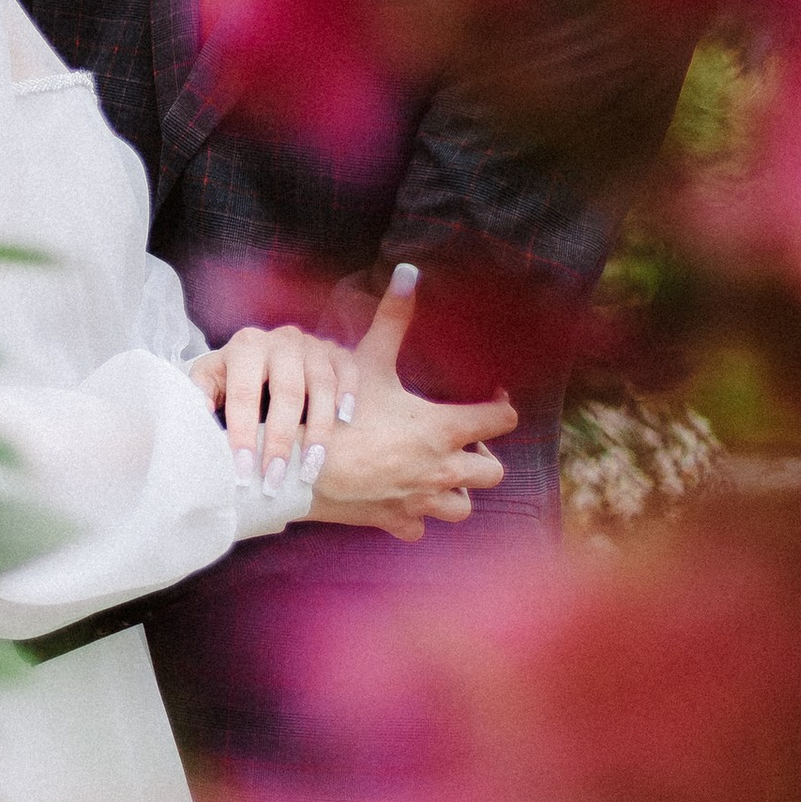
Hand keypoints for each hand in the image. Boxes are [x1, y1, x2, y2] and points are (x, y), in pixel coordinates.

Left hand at [193, 319, 360, 500]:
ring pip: (322, 388)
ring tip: (310, 470)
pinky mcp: (337, 352)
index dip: (243, 435)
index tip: (243, 472)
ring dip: (318, 432)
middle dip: (281, 442)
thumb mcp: (210, 379)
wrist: (264, 356)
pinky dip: (347, 397)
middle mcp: (282, 341)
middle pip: (287, 393)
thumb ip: (201, 394)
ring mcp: (313, 346)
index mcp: (246, 346)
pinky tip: (345, 423)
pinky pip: (349, 372)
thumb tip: (199, 416)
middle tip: (275, 480)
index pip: (244, 394)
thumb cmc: (233, 376)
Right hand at [300, 264, 516, 539]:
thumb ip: (392, 319)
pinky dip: (415, 517)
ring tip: (435, 473)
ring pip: (463, 508)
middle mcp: (441, 469)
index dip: (500, 406)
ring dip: (456, 491)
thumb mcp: (366, 361)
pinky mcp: (394, 522)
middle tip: (458, 441)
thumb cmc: (337, 413)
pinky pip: (419, 529)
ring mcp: (420, 501)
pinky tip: (400, 498)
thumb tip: (408, 272)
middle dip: (482, 457)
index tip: (489, 397)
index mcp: (443, 429)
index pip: (501, 420)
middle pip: (493, 472)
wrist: (299, 467)